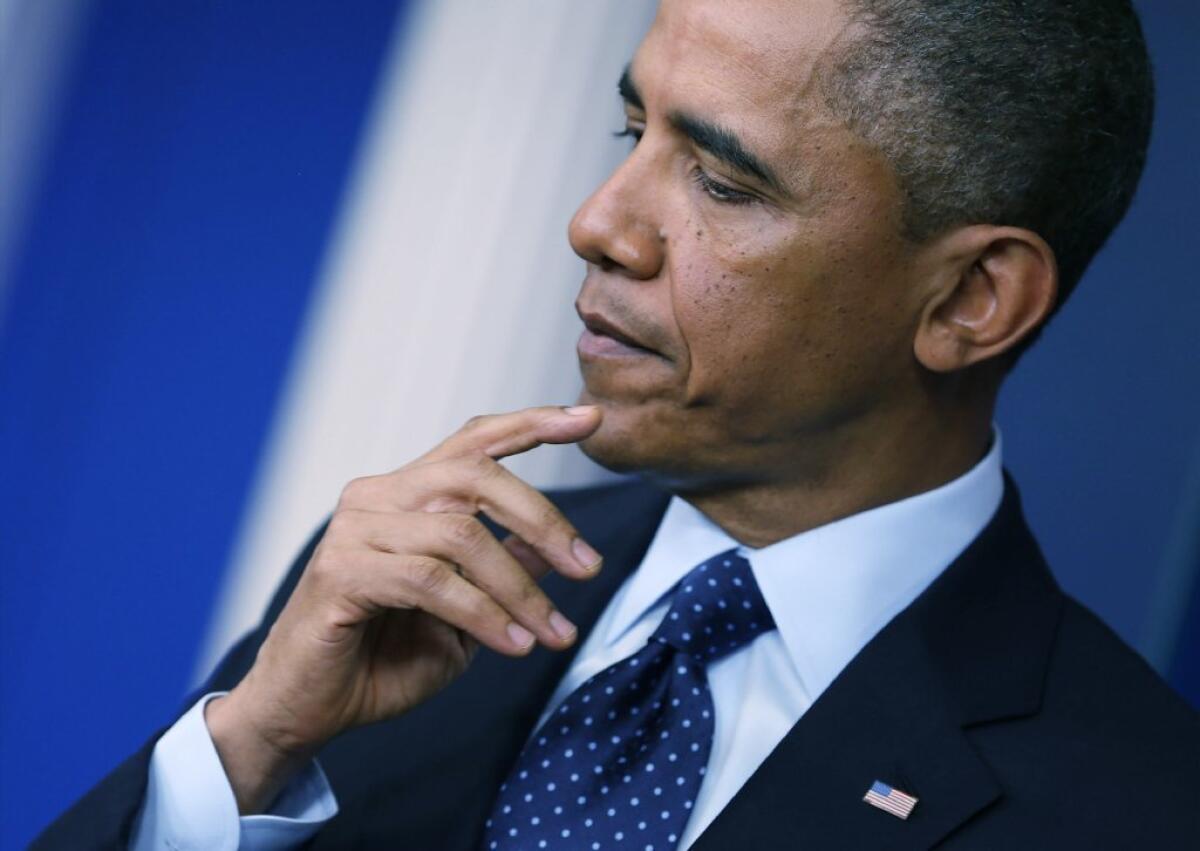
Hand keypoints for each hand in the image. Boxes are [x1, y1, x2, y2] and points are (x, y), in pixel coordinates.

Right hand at [205, 405, 603, 811]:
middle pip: (476, 476)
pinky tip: (514, 646)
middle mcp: (377, 496)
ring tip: (555, 633)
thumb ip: (501, 570)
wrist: (309, 712)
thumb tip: (556, 548)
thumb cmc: (381, 660)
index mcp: (405, 494)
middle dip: (543, 519)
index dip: (532, 424)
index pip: (473, 441)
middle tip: (589, 568)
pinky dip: (484, 615)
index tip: (589, 418)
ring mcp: (354, 529)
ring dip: (520, 589)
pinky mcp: (341, 571)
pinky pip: (431, 581)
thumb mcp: (464, 612)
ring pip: (461, 535)